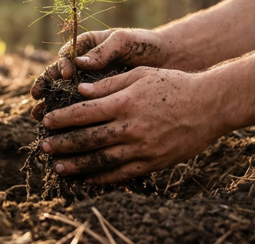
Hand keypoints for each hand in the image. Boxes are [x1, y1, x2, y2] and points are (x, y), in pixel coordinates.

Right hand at [30, 29, 168, 119]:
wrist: (167, 61)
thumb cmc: (144, 46)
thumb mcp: (125, 42)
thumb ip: (104, 50)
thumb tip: (79, 62)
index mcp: (86, 47)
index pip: (66, 56)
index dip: (61, 66)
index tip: (66, 75)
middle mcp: (83, 66)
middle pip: (58, 78)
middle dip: (46, 90)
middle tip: (37, 101)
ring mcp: (90, 84)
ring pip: (64, 95)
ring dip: (51, 107)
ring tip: (39, 119)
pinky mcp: (99, 101)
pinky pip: (81, 109)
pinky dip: (70, 120)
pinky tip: (62, 129)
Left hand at [38, 67, 226, 184]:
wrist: (210, 105)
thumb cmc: (174, 84)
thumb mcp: (140, 75)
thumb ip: (109, 84)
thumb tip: (80, 90)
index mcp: (125, 103)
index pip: (84, 113)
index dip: (62, 119)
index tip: (46, 122)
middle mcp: (131, 127)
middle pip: (88, 139)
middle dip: (63, 144)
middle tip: (45, 147)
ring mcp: (142, 148)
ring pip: (101, 160)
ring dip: (77, 165)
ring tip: (59, 167)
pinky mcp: (153, 162)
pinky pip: (122, 174)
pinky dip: (102, 178)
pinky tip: (88, 179)